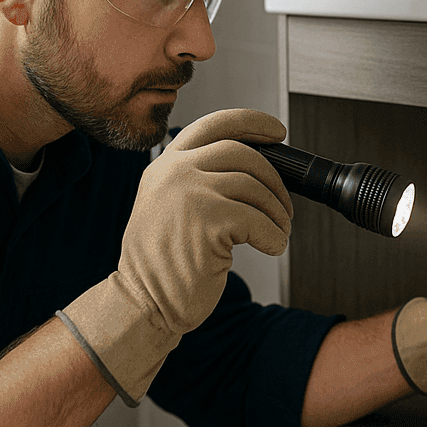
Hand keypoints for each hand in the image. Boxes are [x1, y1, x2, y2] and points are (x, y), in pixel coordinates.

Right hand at [62, 108, 293, 400]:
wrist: (143, 303)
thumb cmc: (162, 265)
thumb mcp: (169, 207)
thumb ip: (198, 180)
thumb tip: (253, 170)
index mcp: (166, 165)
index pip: (215, 124)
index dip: (252, 123)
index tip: (277, 131)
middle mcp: (175, 172)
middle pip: (244, 154)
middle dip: (274, 180)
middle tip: (283, 207)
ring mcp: (189, 194)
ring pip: (256, 188)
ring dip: (277, 213)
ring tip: (277, 233)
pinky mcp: (208, 222)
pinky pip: (260, 221)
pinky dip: (274, 236)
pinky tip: (270, 247)